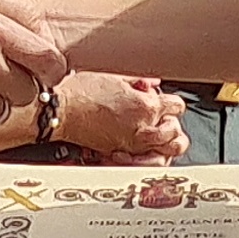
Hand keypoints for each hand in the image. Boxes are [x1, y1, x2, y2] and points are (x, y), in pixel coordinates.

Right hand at [53, 74, 184, 157]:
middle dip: (171, 123)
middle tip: (160, 118)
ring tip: (153, 134)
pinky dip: (147, 154)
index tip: (163, 102)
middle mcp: (144, 129)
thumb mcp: (114, 77)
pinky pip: (145, 160)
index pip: (177, 107)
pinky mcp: (120, 155)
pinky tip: (139, 147)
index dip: (171, 103)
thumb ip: (139, 82)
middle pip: (176, 132)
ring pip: (166, 151)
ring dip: (163, 142)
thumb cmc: (80, 92)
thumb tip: (151, 85)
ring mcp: (133, 145)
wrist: (61, 111)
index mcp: (145, 106)